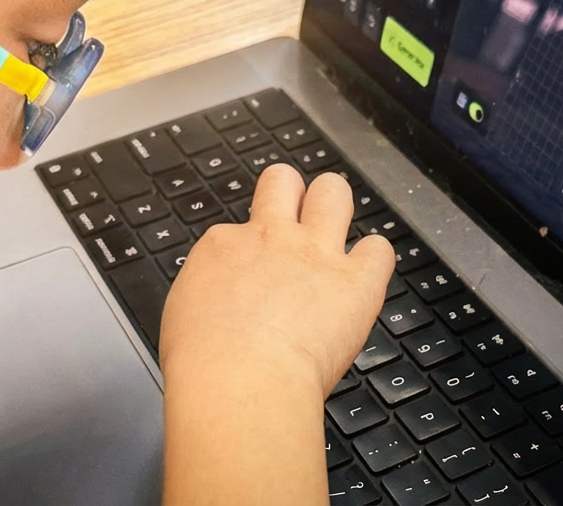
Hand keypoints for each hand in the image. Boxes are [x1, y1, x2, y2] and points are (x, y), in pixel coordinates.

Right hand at [159, 164, 394, 398]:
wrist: (239, 381)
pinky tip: (364, 278)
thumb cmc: (203, 365)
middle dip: (291, 193)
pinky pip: (379, 250)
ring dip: (334, 207)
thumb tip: (220, 304)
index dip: (249, 252)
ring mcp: (316, 254)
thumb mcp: (183, 316)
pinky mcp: (356, 281)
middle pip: (283, 181)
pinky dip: (374, 261)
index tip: (252, 277)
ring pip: (333, 193)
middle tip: (295, 219)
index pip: (241, 230)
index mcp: (225, 247)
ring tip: (333, 232)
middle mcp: (271, 237)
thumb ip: (210, 295)